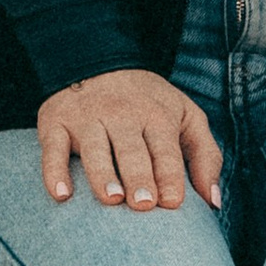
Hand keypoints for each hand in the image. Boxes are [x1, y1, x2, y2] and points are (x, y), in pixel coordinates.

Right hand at [36, 69, 221, 213]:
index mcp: (157, 116)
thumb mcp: (186, 117)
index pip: (165, 150)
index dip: (169, 175)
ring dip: (102, 174)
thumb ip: (206, 156)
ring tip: (111, 199)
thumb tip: (213, 202)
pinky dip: (54, 170)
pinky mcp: (56, 123)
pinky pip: (52, 148)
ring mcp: (87, 119)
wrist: (98, 62)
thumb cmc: (149, 104)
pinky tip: (60, 194)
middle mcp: (121, 116)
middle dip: (138, 176)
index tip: (172, 203)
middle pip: (131, 150)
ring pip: (94, 149)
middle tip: (144, 204)